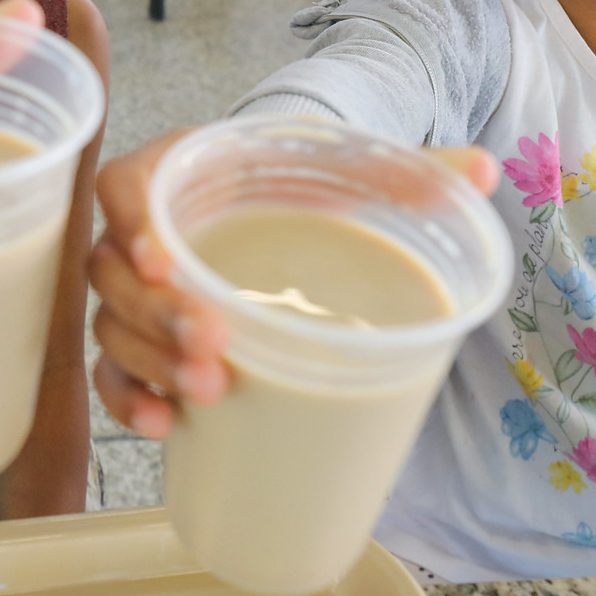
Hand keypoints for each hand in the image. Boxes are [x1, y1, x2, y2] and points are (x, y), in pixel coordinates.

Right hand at [90, 134, 498, 438]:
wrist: (289, 217)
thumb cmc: (307, 191)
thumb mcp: (348, 177)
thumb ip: (406, 172)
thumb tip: (485, 169)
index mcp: (179, 172)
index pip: (123, 186)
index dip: (131, 222)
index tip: (164, 260)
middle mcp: (144, 231)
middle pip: (113, 268)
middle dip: (158, 314)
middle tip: (214, 345)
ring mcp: (137, 292)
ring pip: (111, 325)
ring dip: (149, 361)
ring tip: (208, 392)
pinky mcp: (144, 341)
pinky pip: (111, 372)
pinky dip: (129, 400)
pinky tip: (164, 426)